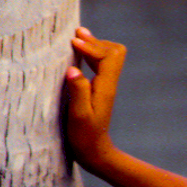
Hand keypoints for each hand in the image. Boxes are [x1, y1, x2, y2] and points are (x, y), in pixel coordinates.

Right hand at [64, 28, 126, 170]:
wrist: (95, 152)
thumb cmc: (84, 137)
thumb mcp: (78, 116)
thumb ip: (77, 92)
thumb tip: (73, 69)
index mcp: (105, 88)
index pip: (108, 56)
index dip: (92, 46)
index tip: (72, 43)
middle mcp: (108, 84)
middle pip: (113, 52)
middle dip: (95, 41)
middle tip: (76, 33)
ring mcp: (105, 87)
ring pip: (109, 57)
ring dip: (94, 45)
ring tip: (77, 36)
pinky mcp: (99, 90)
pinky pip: (101, 66)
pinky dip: (91, 55)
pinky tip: (79, 53)